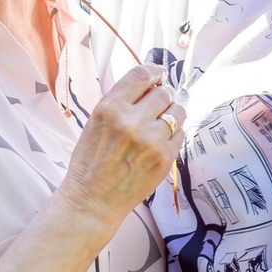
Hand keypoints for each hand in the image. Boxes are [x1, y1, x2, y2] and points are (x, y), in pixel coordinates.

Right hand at [58, 64, 184, 219]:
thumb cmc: (91, 161)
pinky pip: (180, 134)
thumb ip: (121, 102)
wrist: (92, 200)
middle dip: (163, 95)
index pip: (142, 75)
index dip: (154, 71)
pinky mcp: (165, 158)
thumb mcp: (96, 122)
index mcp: (110, 108)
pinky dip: (173, 134)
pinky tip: (159, 142)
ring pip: (178, 111)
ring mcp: (151, 140)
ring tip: (160, 123)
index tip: (158, 74)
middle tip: (158, 104)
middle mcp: (132, 121)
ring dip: (172, 113)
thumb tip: (150, 83)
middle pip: (164, 92)